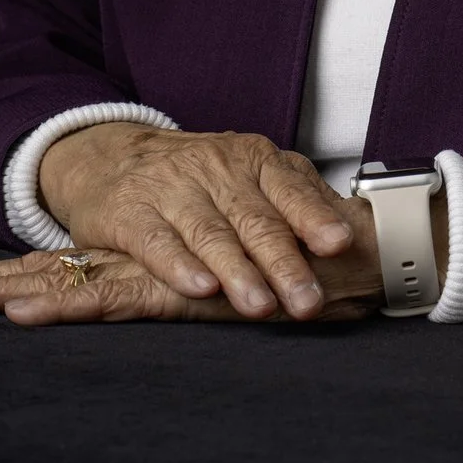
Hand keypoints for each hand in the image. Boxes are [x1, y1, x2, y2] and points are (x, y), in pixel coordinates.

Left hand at [0, 192, 450, 325]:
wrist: (357, 249)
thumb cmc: (303, 273)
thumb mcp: (240, 290)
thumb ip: (204, 292)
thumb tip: (180, 307)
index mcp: (152, 260)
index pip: (70, 269)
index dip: (12, 276)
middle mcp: (149, 259)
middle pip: (53, 269)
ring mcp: (162, 271)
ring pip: (69, 282)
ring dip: (5, 292)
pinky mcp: (180, 289)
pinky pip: (112, 299)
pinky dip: (64, 305)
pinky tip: (22, 313)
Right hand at [33, 125, 353, 319]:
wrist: (112, 156)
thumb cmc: (199, 177)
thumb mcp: (250, 177)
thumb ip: (295, 199)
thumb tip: (349, 230)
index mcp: (251, 159)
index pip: (289, 189)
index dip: (314, 217)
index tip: (339, 245)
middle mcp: (213, 169)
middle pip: (254, 220)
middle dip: (284, 263)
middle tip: (308, 301)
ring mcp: (170, 188)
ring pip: (210, 233)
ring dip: (238, 272)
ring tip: (260, 306)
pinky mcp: (129, 213)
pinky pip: (157, 242)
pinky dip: (179, 266)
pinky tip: (200, 288)